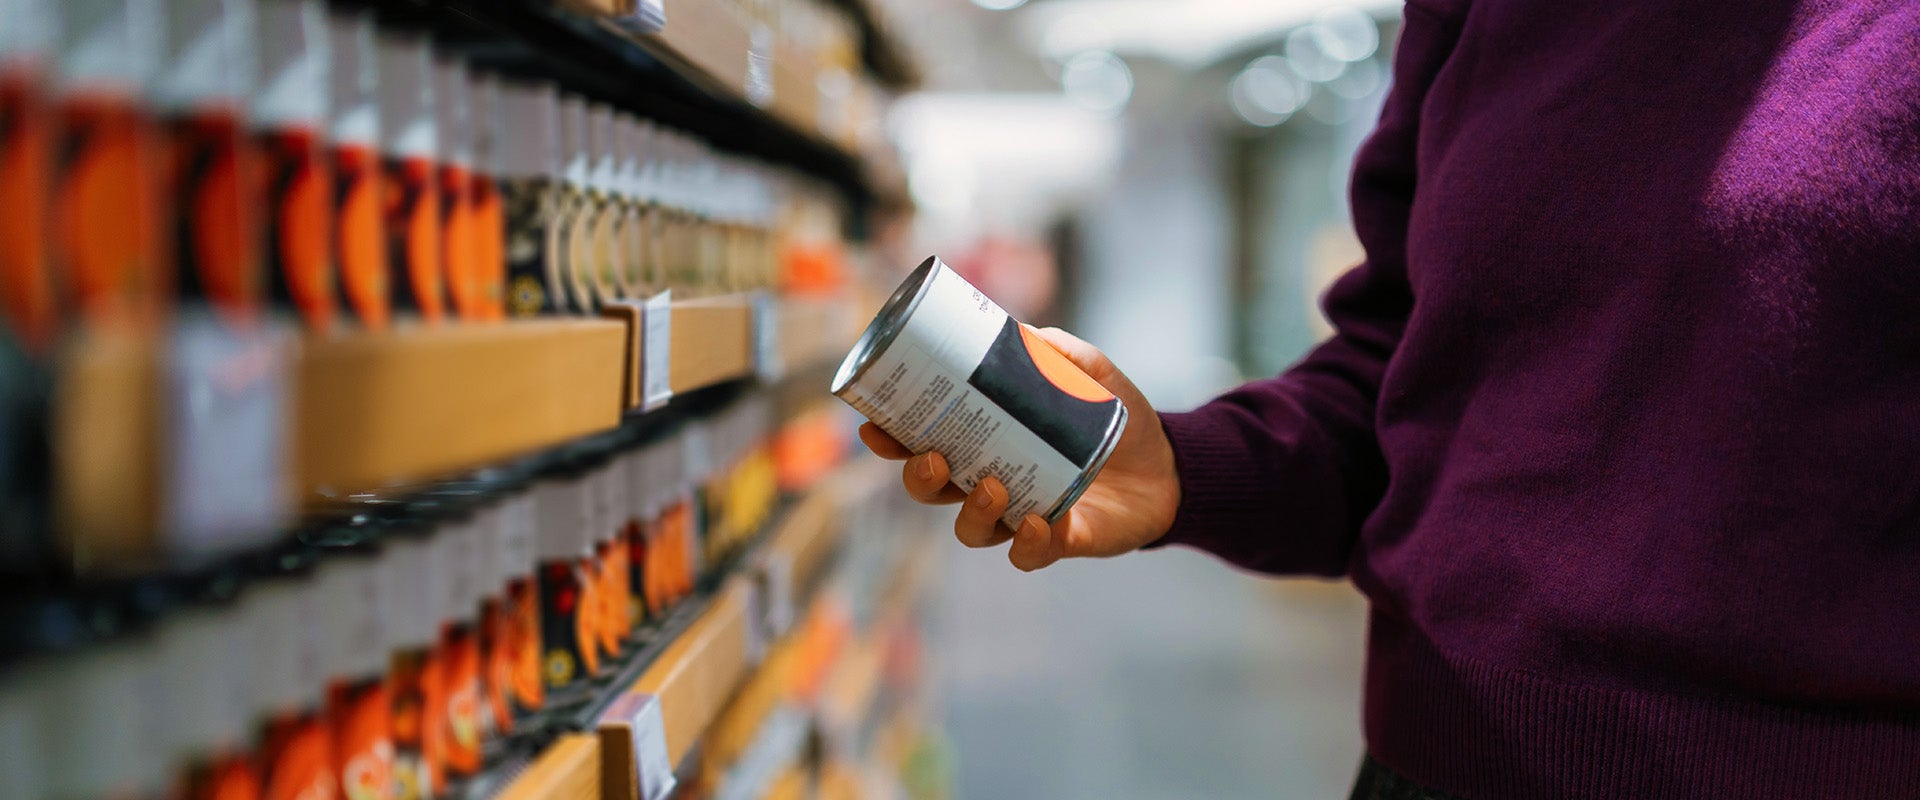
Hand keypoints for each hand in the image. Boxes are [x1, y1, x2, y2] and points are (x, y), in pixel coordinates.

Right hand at [856, 326, 1179, 570]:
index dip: (891, 440)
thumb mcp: (1089, 371)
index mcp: (984, 441)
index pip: (922, 443)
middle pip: (933, 491)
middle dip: (919, 479)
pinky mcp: (1057, 541)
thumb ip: (1055, 350)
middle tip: (932, 457)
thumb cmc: (1114, 416)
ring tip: (992, 488)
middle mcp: (991, 482)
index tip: (874, 425)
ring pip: (972, 529)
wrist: (1169, 463)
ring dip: (971, 512)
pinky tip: (1036, 522)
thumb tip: (1020, 330)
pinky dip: (1027, 543)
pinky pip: (1028, 554)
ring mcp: (1020, 516)